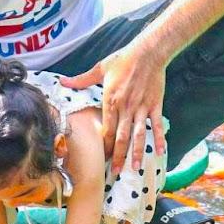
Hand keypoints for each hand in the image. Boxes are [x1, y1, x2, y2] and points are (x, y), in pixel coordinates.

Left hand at [60, 44, 166, 173]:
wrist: (148, 52)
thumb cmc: (123, 59)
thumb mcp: (100, 69)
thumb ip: (82, 79)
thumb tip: (63, 82)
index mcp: (111, 101)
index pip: (106, 130)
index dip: (103, 146)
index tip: (101, 158)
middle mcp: (126, 108)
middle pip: (120, 137)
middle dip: (117, 156)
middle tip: (114, 172)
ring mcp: (141, 108)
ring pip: (138, 135)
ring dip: (137, 153)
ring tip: (135, 168)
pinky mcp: (155, 105)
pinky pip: (157, 126)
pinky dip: (160, 139)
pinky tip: (161, 153)